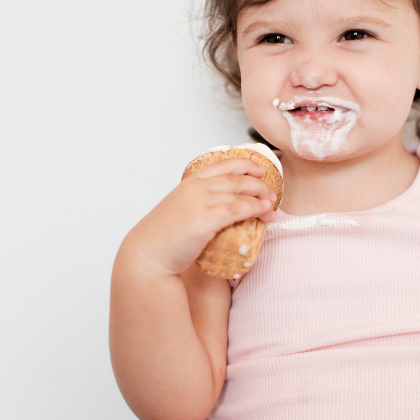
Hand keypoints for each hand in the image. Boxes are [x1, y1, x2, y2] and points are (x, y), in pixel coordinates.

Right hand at [120, 157, 277, 276]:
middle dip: (258, 184)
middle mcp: (196, 188)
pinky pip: (237, 209)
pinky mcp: (205, 219)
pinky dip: (255, 208)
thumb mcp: (180, 211)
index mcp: (190, 183)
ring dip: (261, 197)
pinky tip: (264, 212)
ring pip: (240, 192)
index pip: (222, 164)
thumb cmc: (163, 238)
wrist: (147, 255)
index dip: (245, 164)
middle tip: (272, 193)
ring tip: (271, 206)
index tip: (259, 169)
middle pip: (236, 177)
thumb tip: (220, 208)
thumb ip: (198, 204)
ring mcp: (200, 202)